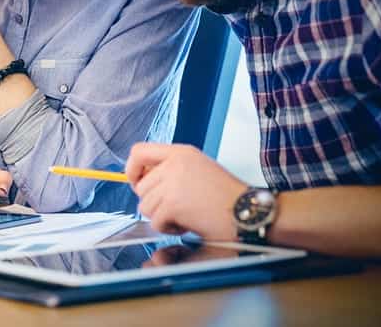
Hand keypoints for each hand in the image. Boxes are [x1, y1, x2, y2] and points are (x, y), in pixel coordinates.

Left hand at [126, 142, 246, 240]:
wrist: (247, 212)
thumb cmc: (227, 195)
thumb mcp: (198, 168)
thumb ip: (171, 169)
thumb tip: (141, 181)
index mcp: (181, 153)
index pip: (138, 152)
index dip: (132, 169)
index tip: (137, 182)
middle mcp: (174, 164)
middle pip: (141, 187)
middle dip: (155, 202)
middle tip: (176, 208)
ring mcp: (173, 184)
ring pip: (145, 206)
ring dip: (162, 216)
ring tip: (185, 215)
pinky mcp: (173, 204)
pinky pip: (155, 222)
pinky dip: (168, 229)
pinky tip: (187, 225)